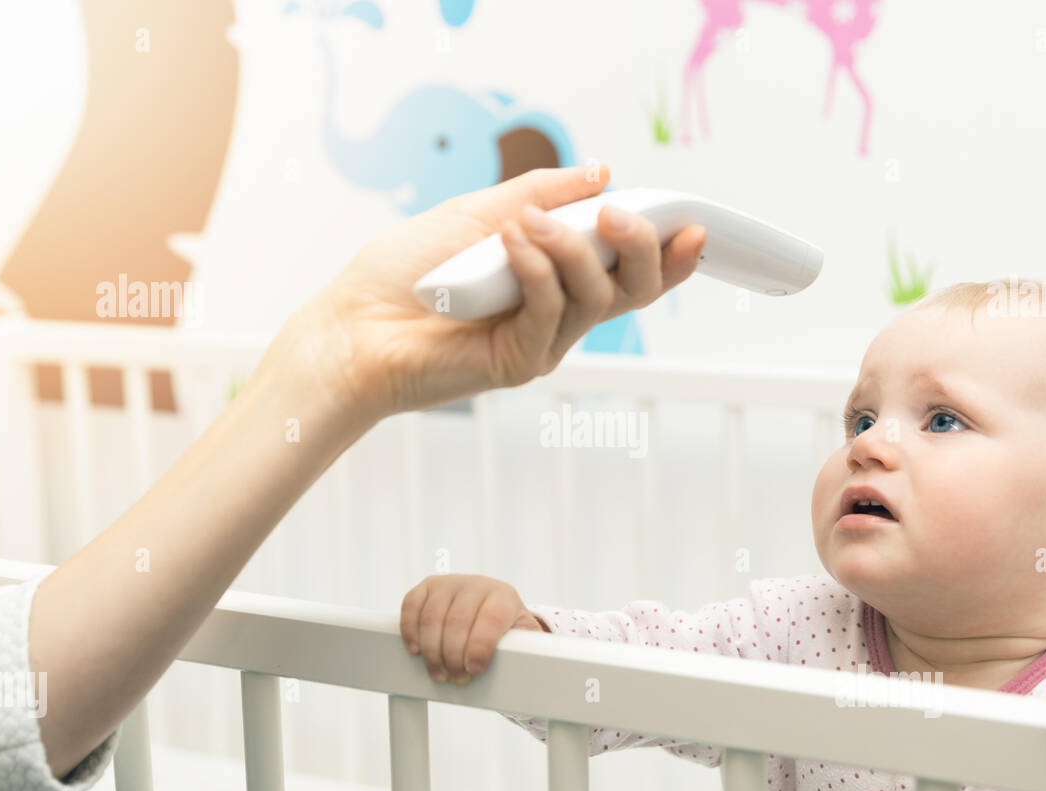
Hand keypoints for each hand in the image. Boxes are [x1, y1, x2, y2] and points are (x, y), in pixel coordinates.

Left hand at [264, 164, 706, 437]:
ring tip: (526, 222)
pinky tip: (509, 244)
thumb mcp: (478, 213)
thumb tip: (601, 173)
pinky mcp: (520, 362)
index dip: (666, 251)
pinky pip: (551, 311)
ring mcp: (543, 341)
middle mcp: (559, 314)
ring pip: (596, 297)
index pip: (625, 268)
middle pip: (632, 289)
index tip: (692, 223)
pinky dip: (536, 270)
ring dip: (570, 249)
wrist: (353, 325)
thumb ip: (541, 196)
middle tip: (617, 216)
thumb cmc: (406, 271)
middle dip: (641, 248)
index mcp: (556, 279)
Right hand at [400, 574, 548, 684]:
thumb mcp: (521, 637)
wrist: (488, 605)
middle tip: (456, 678)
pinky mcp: (426, 587)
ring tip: (438, 672)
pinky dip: (411, 631)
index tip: (475, 669)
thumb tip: (535, 665)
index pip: (490, 619)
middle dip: (454, 656)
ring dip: (432, 651)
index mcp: (503, 596)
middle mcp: (475, 584)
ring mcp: (448, 583)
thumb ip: (528, 647)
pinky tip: (417, 650)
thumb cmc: (505, 628)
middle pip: (457, 621)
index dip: (480, 646)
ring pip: (432, 617)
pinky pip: (411, 606)